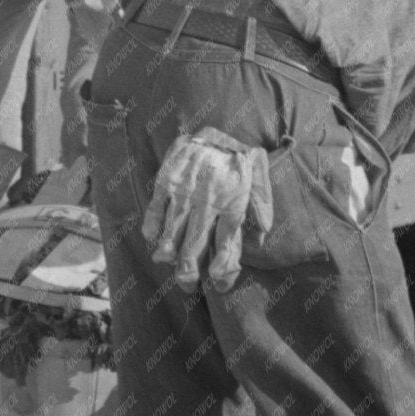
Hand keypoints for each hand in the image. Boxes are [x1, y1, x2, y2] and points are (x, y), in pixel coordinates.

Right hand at [142, 128, 273, 288]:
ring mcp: (185, 190)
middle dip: (190, 269)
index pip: (227, 240)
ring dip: (170, 251)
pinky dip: (153, 224)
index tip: (218, 280)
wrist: (215, 129)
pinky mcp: (167, 179)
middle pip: (196, 242)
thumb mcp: (260, 179)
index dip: (223, 264)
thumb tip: (261, 237)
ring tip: (168, 265)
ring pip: (174, 229)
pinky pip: (157, 206)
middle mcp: (208, 199)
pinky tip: (151, 238)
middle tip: (188, 286)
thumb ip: (263, 206)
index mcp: (233, 200)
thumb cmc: (239, 160)